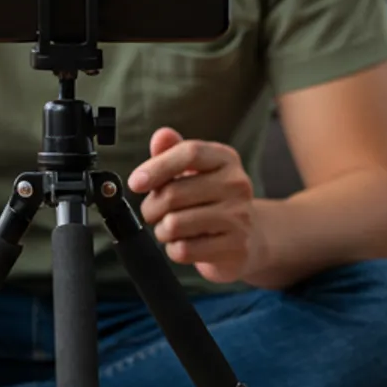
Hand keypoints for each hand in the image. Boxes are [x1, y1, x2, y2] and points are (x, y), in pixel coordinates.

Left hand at [127, 127, 258, 283]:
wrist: (250, 237)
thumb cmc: (212, 199)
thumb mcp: (194, 171)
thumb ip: (173, 152)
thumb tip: (161, 136)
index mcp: (225, 159)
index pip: (189, 153)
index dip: (157, 167)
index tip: (136, 183)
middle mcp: (237, 185)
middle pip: (174, 193)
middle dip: (151, 207)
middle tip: (153, 212)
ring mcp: (239, 217)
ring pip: (174, 224)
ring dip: (161, 230)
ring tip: (170, 229)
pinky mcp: (235, 248)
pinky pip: (184, 250)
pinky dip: (174, 249)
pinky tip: (184, 244)